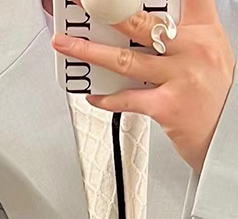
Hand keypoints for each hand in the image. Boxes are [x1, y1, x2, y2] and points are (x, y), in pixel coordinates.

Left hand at [51, 0, 235, 173]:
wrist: (227, 136)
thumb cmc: (215, 95)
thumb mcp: (209, 53)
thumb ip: (184, 34)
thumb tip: (149, 26)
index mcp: (203, 31)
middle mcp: (191, 49)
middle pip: (142, 23)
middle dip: (109, 12)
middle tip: (85, 6)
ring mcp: (179, 77)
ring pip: (125, 59)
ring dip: (90, 52)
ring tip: (67, 45)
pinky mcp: (166, 106)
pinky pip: (127, 99)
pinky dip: (106, 98)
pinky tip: (92, 94)